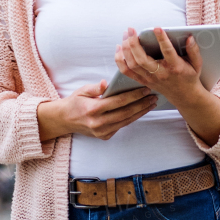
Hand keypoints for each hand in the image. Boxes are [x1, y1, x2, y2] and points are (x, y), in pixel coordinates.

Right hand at [37, 80, 155, 144]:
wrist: (65, 120)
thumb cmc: (75, 102)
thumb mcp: (82, 91)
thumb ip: (95, 88)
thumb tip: (107, 83)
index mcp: (93, 110)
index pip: (118, 102)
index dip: (134, 96)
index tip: (145, 89)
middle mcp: (98, 123)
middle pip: (126, 113)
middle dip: (142, 104)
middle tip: (154, 97)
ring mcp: (101, 132)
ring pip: (126, 121)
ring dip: (140, 112)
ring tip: (151, 104)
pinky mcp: (104, 136)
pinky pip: (121, 126)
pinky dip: (132, 118)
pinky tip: (140, 111)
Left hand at [114, 28, 219, 147]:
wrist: (184, 96)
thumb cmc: (189, 77)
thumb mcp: (197, 64)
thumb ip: (194, 51)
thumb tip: (189, 38)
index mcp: (175, 67)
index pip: (167, 52)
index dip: (162, 39)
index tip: (156, 28)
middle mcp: (160, 74)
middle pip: (142, 59)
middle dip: (134, 43)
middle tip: (131, 29)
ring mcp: (150, 78)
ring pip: (132, 64)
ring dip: (126, 49)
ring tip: (125, 35)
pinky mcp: (143, 81)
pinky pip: (127, 72)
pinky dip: (120, 60)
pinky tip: (119, 48)